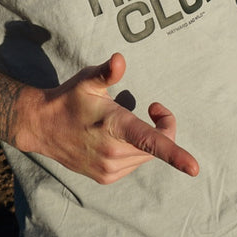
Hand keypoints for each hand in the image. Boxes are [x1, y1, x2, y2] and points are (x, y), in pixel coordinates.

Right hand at [13, 53, 199, 183]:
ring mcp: (108, 168)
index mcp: (113, 126)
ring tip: (125, 123)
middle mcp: (113, 152)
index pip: (150, 141)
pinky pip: (133, 164)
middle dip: (162, 126)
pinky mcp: (105, 177)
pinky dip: (134, 151)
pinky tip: (115, 138)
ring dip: (147, 140)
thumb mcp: (87, 80)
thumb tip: (120, 59)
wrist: (41, 126)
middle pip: (156, 145)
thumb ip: (107, 72)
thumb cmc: (69, 98)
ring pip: (146, 156)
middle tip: (153, 106)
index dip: (175, 154)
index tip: (195, 168)